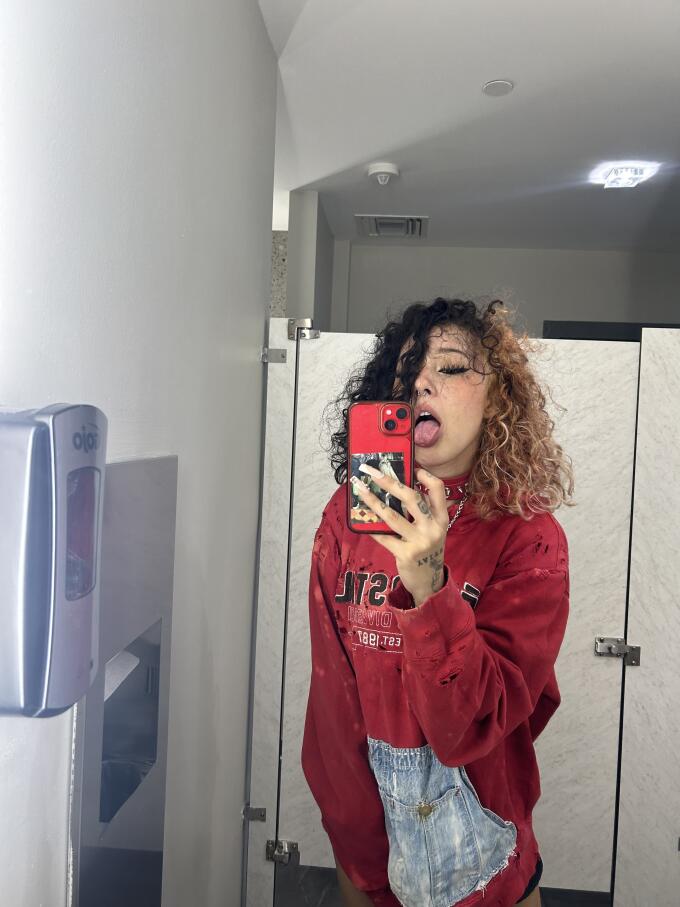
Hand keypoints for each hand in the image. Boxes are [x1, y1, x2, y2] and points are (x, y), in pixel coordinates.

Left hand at [350, 465, 448, 606]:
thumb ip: (422, 511)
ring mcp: (420, 541)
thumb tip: (397, 487)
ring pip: (392, 516)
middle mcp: (433, 528)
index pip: (438, 490)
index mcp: (441, 518)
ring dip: (373, 501)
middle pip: (411, 498)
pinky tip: (362, 519)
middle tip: (371, 471)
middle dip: (389, 482)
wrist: (429, 581)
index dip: (425, 476)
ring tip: (360, 490)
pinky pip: (384, 537)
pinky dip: (372, 527)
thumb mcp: (432, 529)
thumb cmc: (426, 549)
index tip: (412, 468)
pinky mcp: (406, 554)